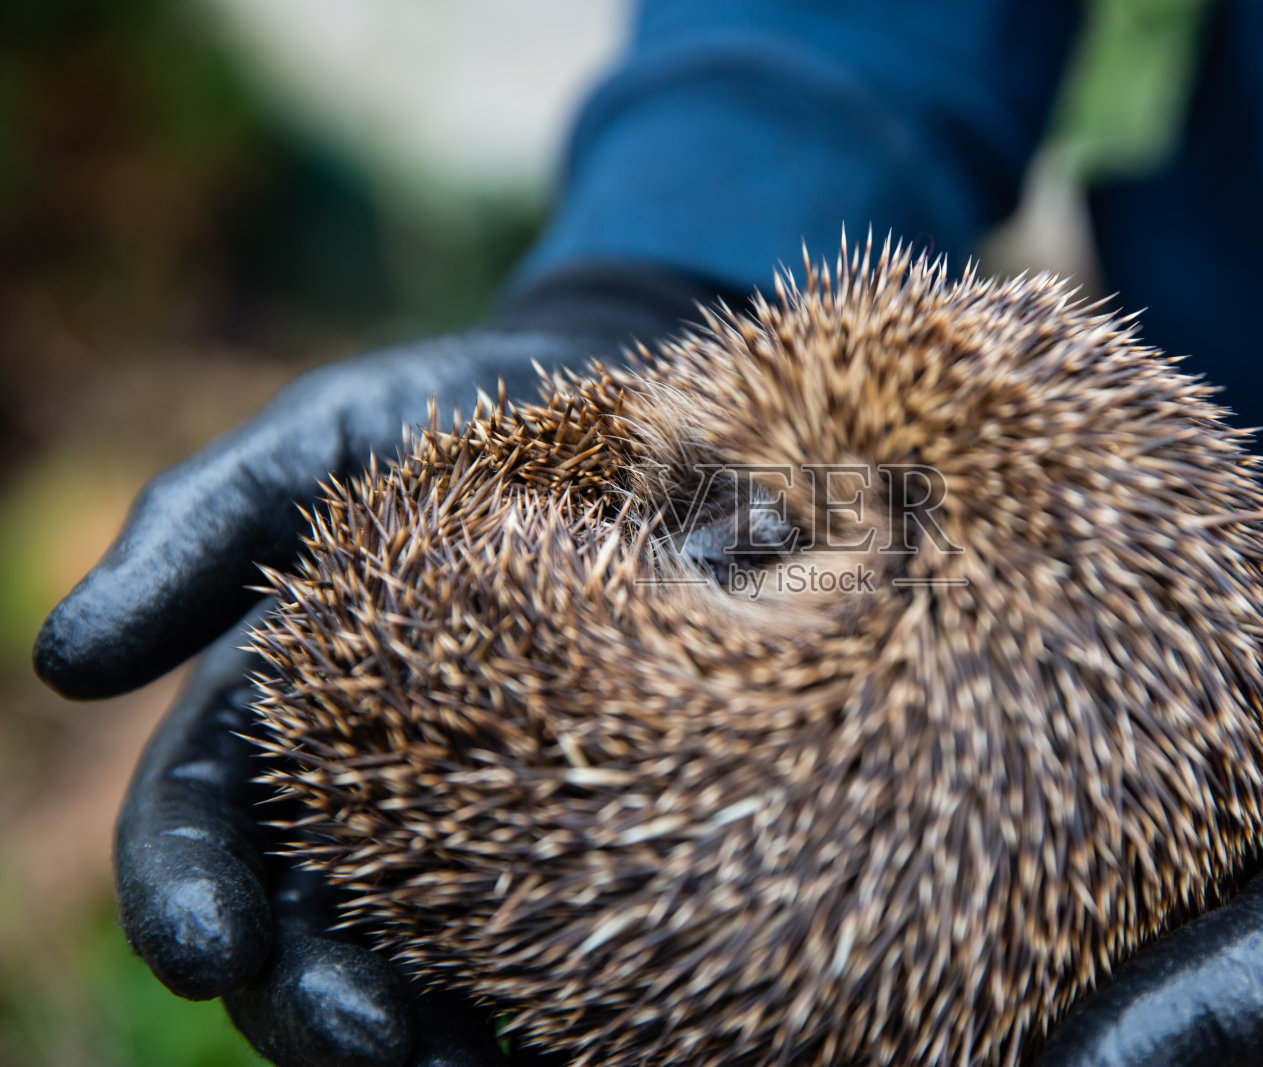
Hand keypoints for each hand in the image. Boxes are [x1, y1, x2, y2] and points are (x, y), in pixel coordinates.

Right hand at [39, 263, 733, 1064]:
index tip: (207, 954)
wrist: (617, 405)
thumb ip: (197, 531)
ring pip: (422, 948)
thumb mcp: (316, 444)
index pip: (202, 825)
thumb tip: (60, 666)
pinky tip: (583, 1018)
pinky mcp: (580, 805)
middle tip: (373, 1048)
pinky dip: (554, 974)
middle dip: (317, 999)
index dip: (189, 893)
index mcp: (271, 710)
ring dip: (429, 1026)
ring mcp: (470, 807)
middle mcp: (357, 782)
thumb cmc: (439, 418)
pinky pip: (555, 909)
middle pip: (308, 924)